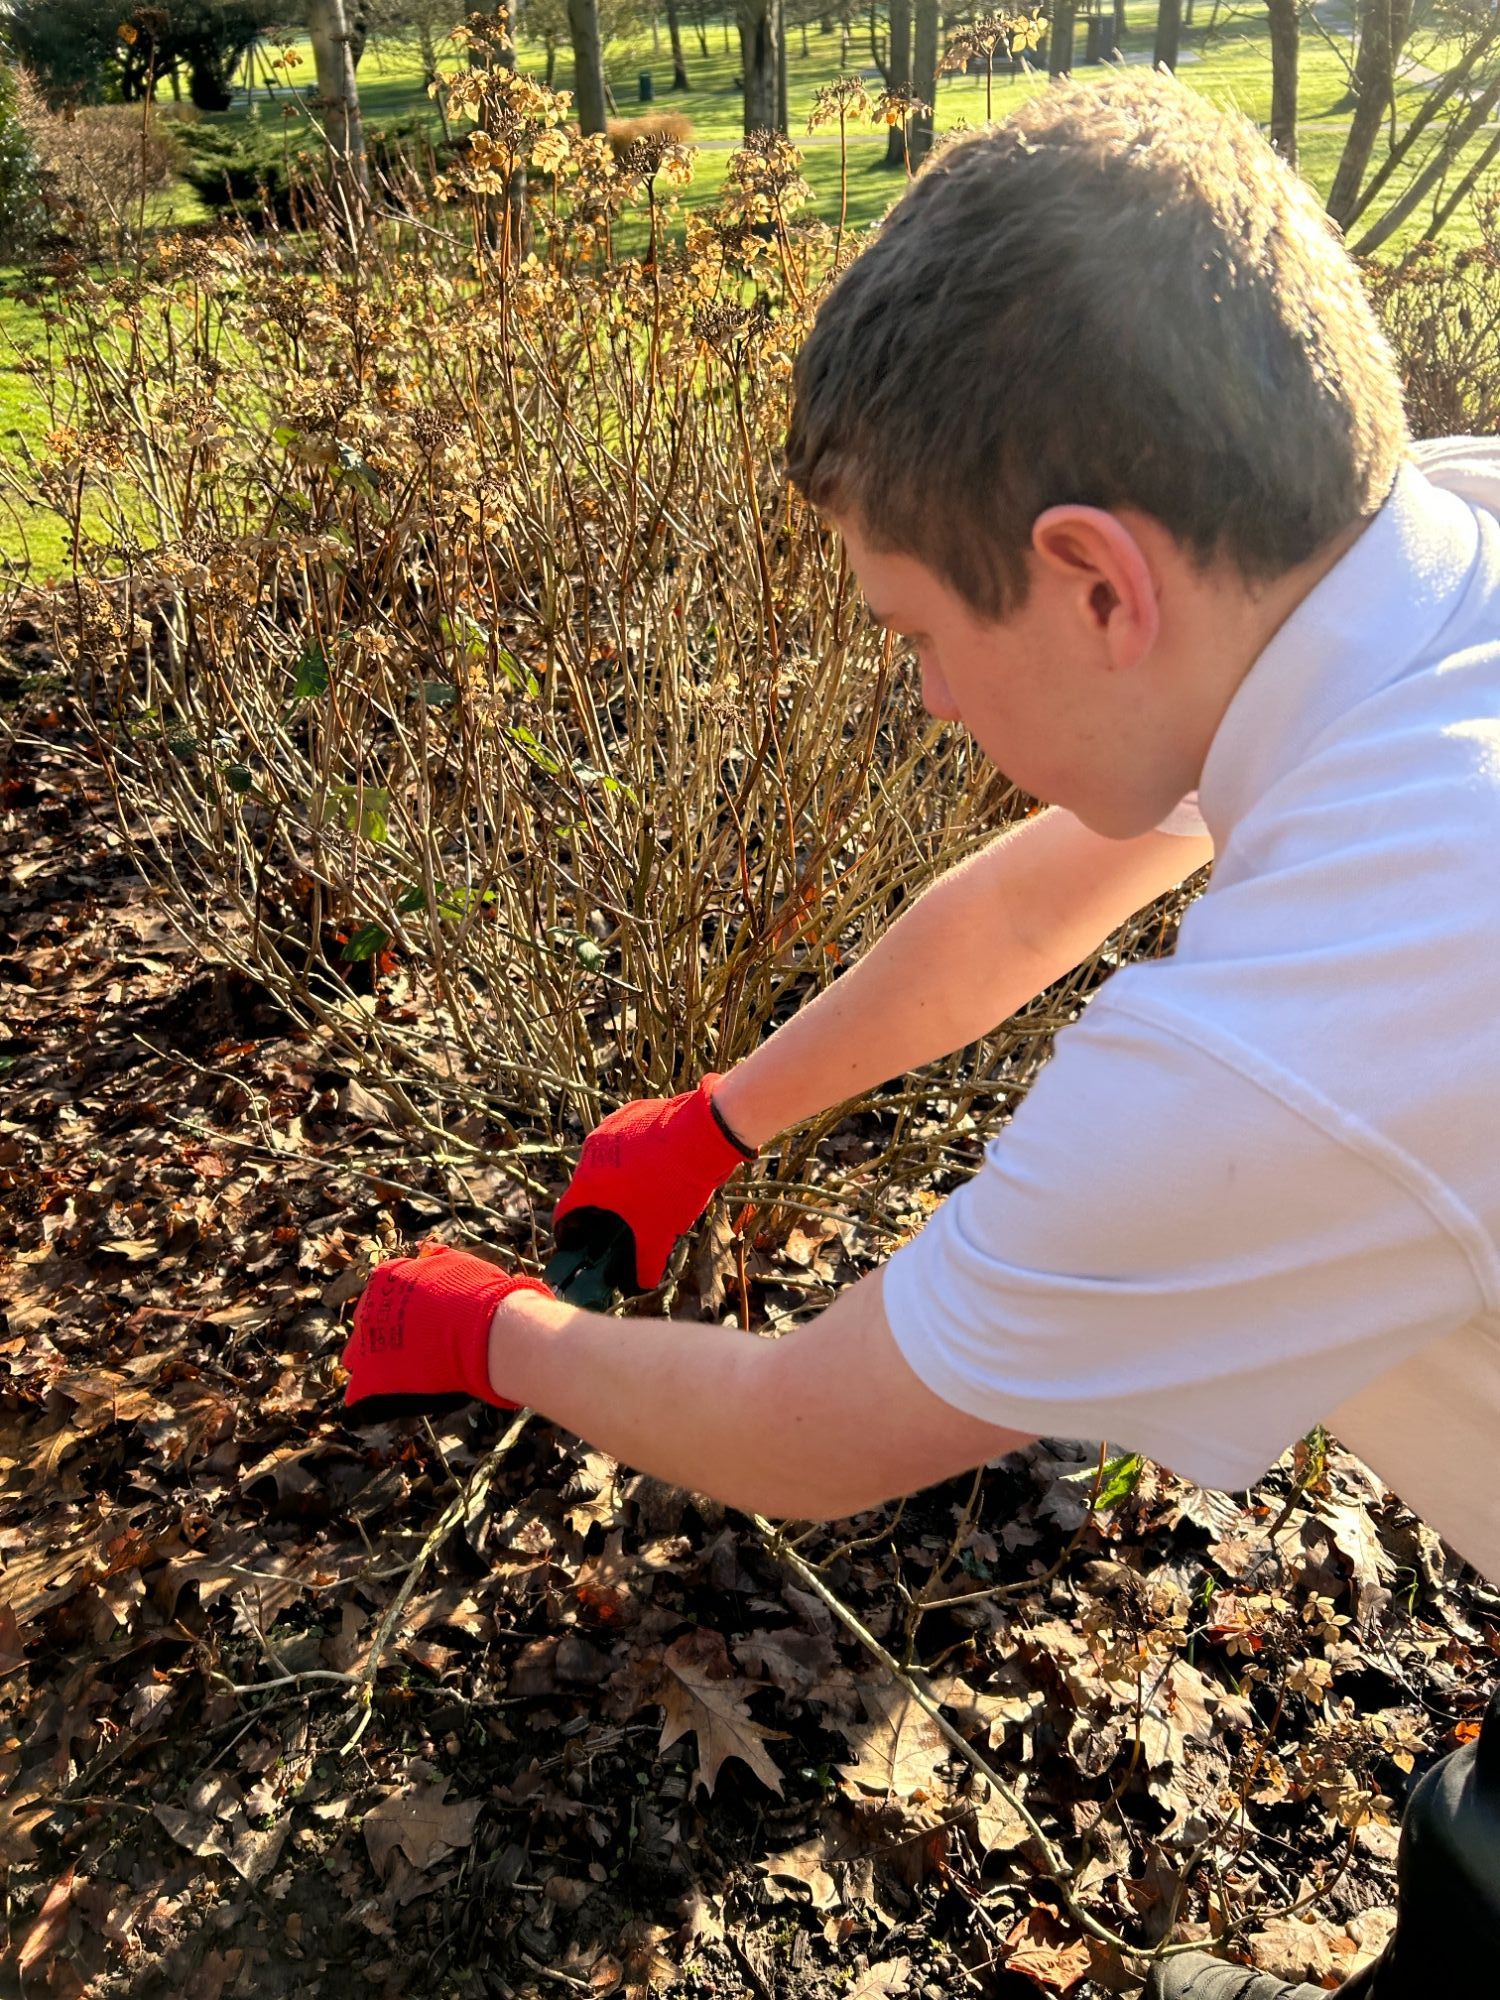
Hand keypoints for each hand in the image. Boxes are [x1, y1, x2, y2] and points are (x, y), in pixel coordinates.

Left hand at [341, 1240, 551, 1420]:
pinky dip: (371, 1399)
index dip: (401, 1310)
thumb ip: (436, 1261)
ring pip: (357, 1359)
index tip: (421, 1321)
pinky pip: (359, 1394)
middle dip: (385, 1335)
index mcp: (386, 1278)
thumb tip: (430, 1251)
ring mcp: (368, 1344)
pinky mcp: (373, 1378)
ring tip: (403, 1375)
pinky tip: (387, 1402)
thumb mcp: (455, 1263)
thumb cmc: (477, 1294)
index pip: (382, 1294)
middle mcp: (369, 1309)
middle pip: (367, 1326)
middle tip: (415, 1347)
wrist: (484, 1328)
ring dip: (374, 1365)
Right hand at [552, 1073, 755, 1290]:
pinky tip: (657, 1166)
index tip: (576, 1242)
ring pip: (605, 1160)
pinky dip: (633, 1154)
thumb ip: (646, 1262)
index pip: (564, 1213)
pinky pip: (625, 1139)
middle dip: (599, 1207)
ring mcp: (610, 1127)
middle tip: (617, 1222)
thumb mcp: (660, 1231)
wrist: (704, 1133)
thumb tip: (641, 1284)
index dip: (568, 1232)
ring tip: (642, 1193)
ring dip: (616, 1179)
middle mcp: (591, 1151)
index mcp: (589, 1182)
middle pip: (586, 1186)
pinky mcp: (631, 1112)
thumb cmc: (674, 1184)